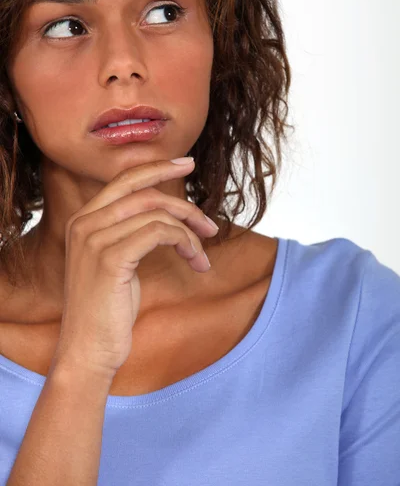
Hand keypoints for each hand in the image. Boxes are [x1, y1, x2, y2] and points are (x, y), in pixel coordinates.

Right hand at [51, 158, 217, 380]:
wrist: (88, 350)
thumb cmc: (108, 308)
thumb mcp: (117, 261)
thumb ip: (131, 232)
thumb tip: (167, 214)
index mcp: (83, 220)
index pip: (125, 180)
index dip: (157, 167)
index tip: (186, 162)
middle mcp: (84, 223)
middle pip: (144, 191)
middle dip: (183, 202)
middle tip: (209, 224)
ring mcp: (94, 239)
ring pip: (157, 213)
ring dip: (189, 233)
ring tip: (201, 257)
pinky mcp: (109, 257)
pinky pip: (159, 232)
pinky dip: (185, 243)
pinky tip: (195, 262)